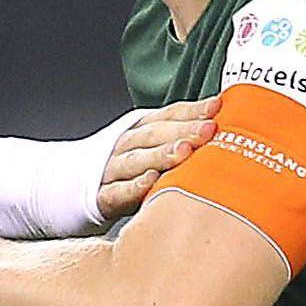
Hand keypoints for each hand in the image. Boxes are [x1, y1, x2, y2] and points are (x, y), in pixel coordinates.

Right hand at [94, 101, 217, 222]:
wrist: (83, 193)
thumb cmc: (132, 173)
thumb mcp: (154, 150)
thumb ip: (184, 137)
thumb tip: (222, 120)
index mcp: (140, 131)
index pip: (168, 115)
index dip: (191, 111)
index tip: (216, 108)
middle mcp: (126, 146)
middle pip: (154, 135)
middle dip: (182, 131)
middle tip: (207, 130)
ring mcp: (112, 171)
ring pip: (136, 160)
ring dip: (160, 154)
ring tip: (183, 152)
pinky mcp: (103, 197)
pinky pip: (117, 191)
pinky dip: (133, 186)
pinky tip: (150, 181)